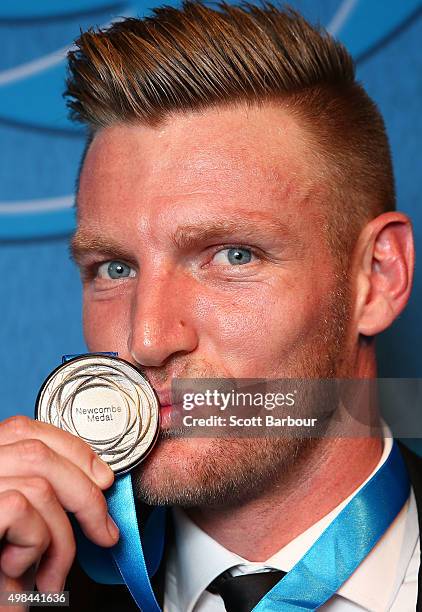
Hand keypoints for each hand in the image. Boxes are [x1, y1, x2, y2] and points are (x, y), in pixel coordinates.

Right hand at [0, 415, 117, 598]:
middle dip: (85, 495)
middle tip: (104, 533)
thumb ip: (48, 492)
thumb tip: (98, 479)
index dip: (73, 449)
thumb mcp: (22, 524)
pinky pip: (21, 512)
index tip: (103, 478)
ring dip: (62, 538)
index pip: (27, 429)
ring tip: (52, 575)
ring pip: (39, 487)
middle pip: (39, 453)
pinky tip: (17, 571)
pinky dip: (35, 546)